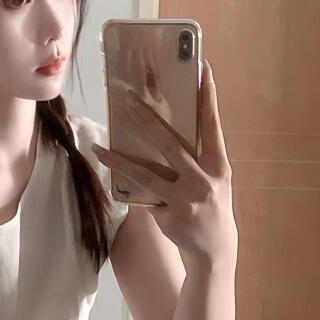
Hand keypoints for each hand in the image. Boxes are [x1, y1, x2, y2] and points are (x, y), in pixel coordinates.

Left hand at [95, 58, 235, 263]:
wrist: (215, 249)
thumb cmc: (211, 205)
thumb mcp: (215, 179)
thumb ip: (198, 157)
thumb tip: (165, 129)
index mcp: (219, 167)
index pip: (212, 126)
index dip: (208, 98)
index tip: (202, 70)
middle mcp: (203, 182)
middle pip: (171, 146)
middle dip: (148, 121)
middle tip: (129, 100)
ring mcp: (185, 201)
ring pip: (146, 174)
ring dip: (120, 159)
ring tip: (101, 146)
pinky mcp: (168, 216)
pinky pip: (142, 196)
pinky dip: (126, 185)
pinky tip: (109, 173)